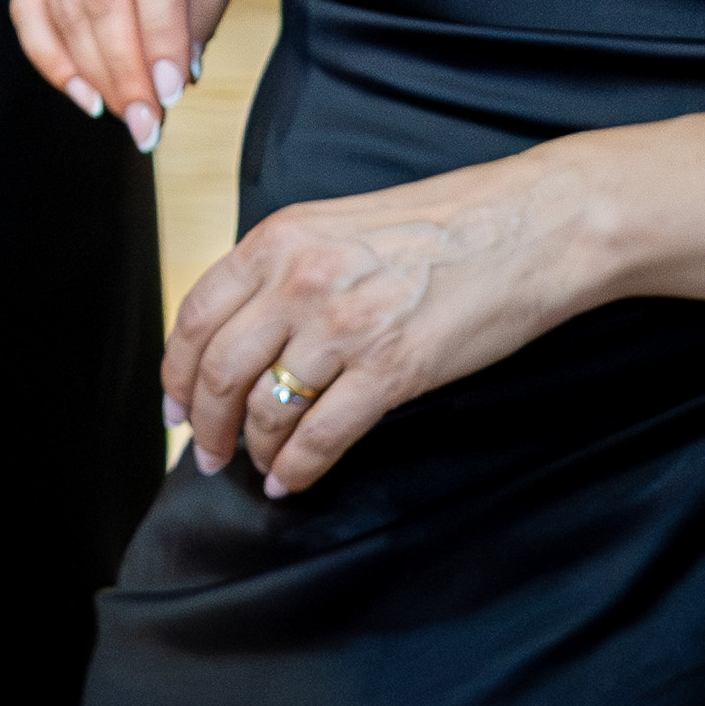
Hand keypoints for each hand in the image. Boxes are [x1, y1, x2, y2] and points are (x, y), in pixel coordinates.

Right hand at [9, 0, 274, 152]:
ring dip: (90, 69)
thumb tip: (166, 80)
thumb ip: (198, 14)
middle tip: (144, 118)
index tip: (169, 92)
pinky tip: (80, 89)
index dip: (159, 36)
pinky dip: (52, 55)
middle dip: (122, 66)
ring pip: (62, 3)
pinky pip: (30, 4)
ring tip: (121, 110)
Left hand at [166, 149, 612, 492]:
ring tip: (258, 467)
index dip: (175, 374)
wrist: (529, 226)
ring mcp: (344, 326)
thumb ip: (284, 271)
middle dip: (205, 424)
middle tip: (207, 454)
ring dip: (254, 449)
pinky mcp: (393, 368)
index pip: (195, 317)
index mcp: (278, 240)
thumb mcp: (338, 227)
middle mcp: (299, 280)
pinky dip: (299, 467)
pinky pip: (323, 434)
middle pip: (218, 370)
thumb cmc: (442, 225)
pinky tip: (293, 480)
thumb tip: (245, 334)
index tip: (175, 408)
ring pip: (266, 407)